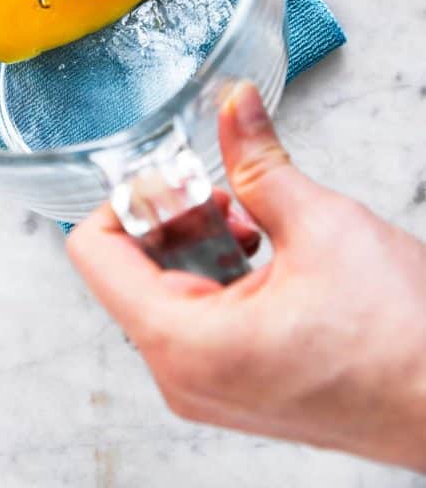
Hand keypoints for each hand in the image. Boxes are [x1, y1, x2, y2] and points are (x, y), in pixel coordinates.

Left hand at [67, 82, 425, 471]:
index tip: (172, 171)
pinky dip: (218, 270)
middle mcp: (184, 376)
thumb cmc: (399, 341)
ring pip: (165, 289)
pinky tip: (263, 245)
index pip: (95, 253)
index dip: (126, 197)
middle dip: (171, 214)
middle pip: (128, 269)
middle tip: (220, 186)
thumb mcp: (320, 226)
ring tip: (252, 216)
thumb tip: (234, 104)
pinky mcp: (238, 382)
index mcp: (184, 343)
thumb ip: (259, 160)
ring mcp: (209, 385)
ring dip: (199, 239)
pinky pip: (198, 315)